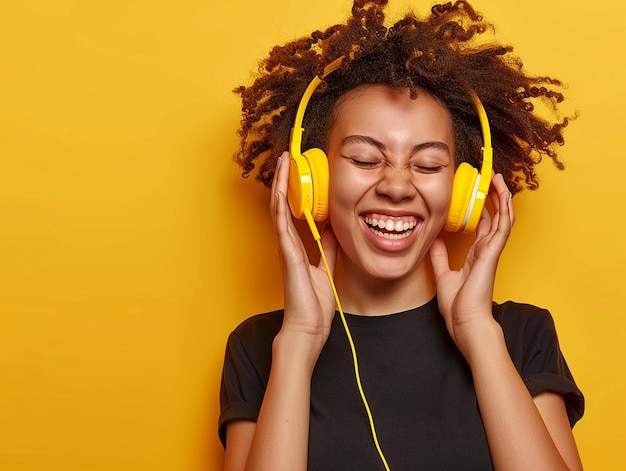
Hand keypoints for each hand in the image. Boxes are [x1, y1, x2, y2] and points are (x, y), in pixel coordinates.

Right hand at [270, 151, 338, 356]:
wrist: (308, 328)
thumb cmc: (314, 304)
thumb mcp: (327, 267)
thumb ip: (328, 247)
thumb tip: (332, 226)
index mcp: (298, 248)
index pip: (294, 212)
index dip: (294, 191)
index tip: (299, 172)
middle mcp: (288, 244)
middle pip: (284, 205)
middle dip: (286, 180)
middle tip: (288, 157)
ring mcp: (286, 248)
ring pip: (279, 208)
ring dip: (282, 184)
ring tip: (284, 162)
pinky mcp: (288, 253)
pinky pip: (282, 223)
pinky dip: (281, 203)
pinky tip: (282, 186)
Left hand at [429, 173, 513, 355]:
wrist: (464, 322)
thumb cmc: (457, 306)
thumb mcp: (443, 275)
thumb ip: (439, 256)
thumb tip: (433, 239)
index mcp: (476, 255)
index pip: (483, 225)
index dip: (482, 207)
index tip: (477, 191)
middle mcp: (486, 250)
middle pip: (494, 217)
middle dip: (493, 197)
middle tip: (490, 177)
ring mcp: (492, 251)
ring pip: (503, 217)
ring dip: (502, 196)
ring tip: (498, 178)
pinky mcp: (493, 253)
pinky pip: (503, 225)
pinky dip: (505, 208)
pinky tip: (503, 193)